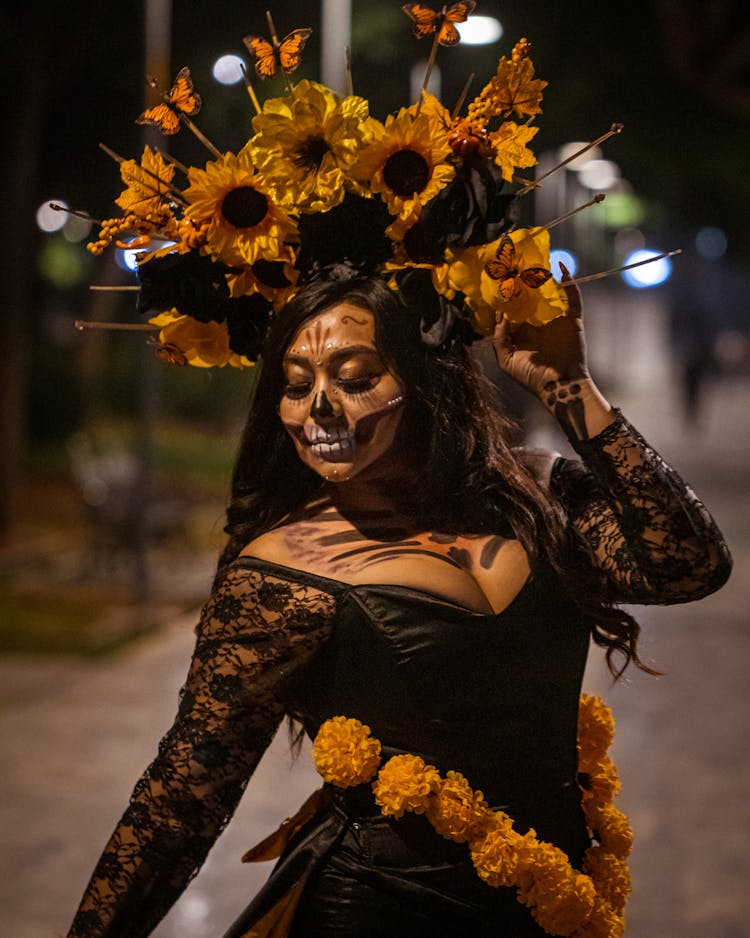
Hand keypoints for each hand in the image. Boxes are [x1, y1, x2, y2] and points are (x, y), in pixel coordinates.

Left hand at [491, 264, 587, 399]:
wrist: (560, 384)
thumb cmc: (531, 376)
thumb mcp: (506, 360)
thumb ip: (499, 339)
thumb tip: (500, 316)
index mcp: (522, 334)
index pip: (511, 312)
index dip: (504, 301)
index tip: (496, 287)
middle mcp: (538, 325)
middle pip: (529, 300)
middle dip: (521, 286)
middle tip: (512, 270)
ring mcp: (555, 321)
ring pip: (549, 295)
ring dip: (543, 281)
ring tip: (533, 266)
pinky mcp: (572, 319)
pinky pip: (572, 297)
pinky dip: (570, 283)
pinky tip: (561, 269)